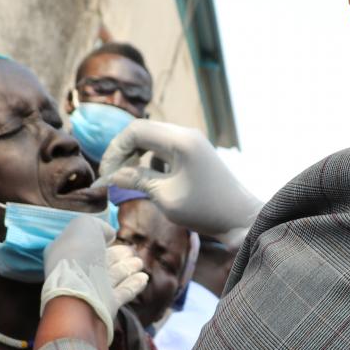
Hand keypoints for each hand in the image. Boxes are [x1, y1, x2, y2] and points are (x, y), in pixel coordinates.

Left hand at [40, 216, 148, 343]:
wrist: (79, 294)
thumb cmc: (78, 255)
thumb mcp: (84, 226)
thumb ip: (98, 226)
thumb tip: (110, 234)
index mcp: (66, 253)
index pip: (84, 244)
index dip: (98, 239)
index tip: (113, 237)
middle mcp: (77, 271)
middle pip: (101, 261)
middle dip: (118, 255)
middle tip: (132, 251)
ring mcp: (92, 290)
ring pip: (112, 276)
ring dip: (127, 268)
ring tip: (139, 262)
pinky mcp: (106, 305)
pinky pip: (123, 292)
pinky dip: (133, 284)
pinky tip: (144, 278)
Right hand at [96, 120, 261, 243]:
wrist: (241, 218)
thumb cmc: (205, 210)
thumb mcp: (165, 197)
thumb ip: (137, 180)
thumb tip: (112, 176)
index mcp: (180, 141)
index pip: (135, 131)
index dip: (115, 150)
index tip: (107, 174)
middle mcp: (186, 134)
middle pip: (142, 131)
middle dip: (123, 152)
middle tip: (112, 177)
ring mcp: (192, 142)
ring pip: (152, 139)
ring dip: (136, 156)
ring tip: (127, 179)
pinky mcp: (194, 152)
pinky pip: (164, 148)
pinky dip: (151, 160)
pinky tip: (149, 180)